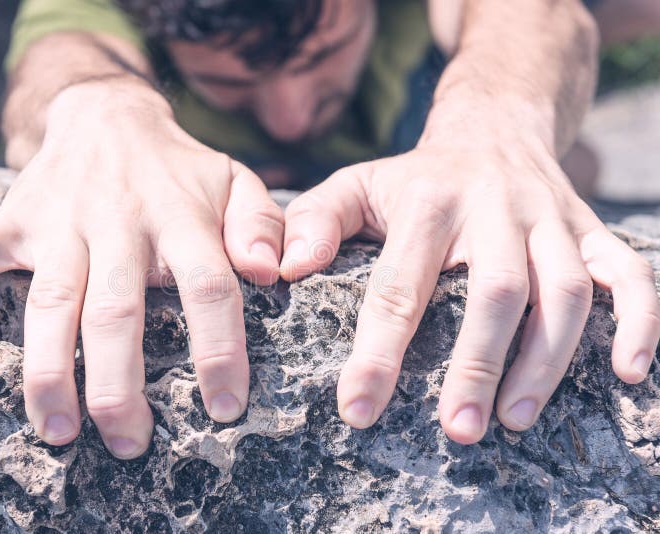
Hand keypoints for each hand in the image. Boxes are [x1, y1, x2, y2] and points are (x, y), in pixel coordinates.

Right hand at [0, 83, 283, 457]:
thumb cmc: (180, 170)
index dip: (220, 351)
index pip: (208, 287)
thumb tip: (269, 273)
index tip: (225, 408)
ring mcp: (57, 221)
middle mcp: (117, 221)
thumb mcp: (235, 183)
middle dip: (120, 386)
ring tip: (57, 433)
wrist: (109, 116)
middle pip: (116, 311)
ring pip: (48, 303)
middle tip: (129, 443)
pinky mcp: (10, 219)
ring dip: (48, 372)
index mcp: (180, 217)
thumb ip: (261, 226)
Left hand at [280, 139, 659, 443]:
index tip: (359, 408)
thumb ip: (315, 220)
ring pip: (565, 290)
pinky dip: (639, 320)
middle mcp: (495, 210)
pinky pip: (631, 273)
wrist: (492, 128)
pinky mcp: (591, 229)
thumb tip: (284, 269)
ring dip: (548, 358)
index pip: (400, 285)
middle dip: (477, 363)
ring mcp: (550, 219)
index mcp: (429, 204)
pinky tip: (629, 371)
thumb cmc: (415, 178)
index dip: (378, 351)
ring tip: (514, 417)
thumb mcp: (357, 184)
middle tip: (457, 429)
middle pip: (495, 290)